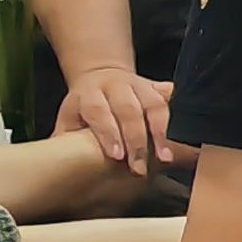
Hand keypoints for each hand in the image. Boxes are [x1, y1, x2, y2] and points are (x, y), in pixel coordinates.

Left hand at [49, 65, 186, 177]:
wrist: (101, 74)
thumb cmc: (84, 107)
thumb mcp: (69, 118)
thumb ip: (64, 139)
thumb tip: (52, 166)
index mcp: (89, 93)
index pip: (98, 111)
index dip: (108, 132)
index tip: (116, 156)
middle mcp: (115, 86)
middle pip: (128, 110)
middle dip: (135, 139)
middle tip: (140, 167)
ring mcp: (138, 85)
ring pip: (153, 104)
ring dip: (161, 131)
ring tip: (166, 157)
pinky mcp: (156, 86)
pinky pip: (171, 96)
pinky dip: (181, 109)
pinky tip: (190, 126)